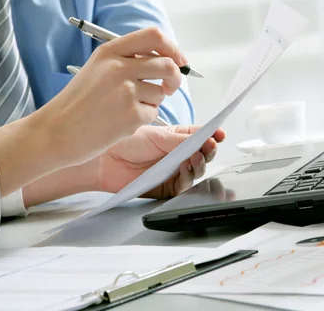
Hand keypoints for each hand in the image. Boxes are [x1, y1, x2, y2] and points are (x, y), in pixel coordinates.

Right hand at [0, 27, 187, 195]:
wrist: (55, 131)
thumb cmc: (76, 104)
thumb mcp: (97, 69)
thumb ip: (126, 60)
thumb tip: (166, 61)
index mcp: (110, 51)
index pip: (154, 36)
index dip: (172, 48)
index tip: (178, 60)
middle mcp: (119, 67)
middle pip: (167, 64)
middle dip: (175, 78)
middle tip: (169, 88)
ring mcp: (126, 90)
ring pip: (161, 92)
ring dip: (152, 102)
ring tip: (126, 109)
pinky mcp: (131, 114)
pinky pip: (153, 113)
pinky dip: (143, 119)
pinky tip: (121, 122)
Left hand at [89, 125, 225, 198]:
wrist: (104, 160)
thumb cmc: (125, 143)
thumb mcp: (157, 136)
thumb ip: (181, 140)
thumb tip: (203, 138)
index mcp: (176, 138)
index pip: (200, 137)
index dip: (212, 136)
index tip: (219, 134)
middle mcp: (177, 155)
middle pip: (202, 155)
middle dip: (209, 151)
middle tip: (209, 146)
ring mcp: (172, 172)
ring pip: (196, 171)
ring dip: (200, 164)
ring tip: (196, 156)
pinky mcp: (166, 188)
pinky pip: (183, 187)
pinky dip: (188, 178)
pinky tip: (186, 168)